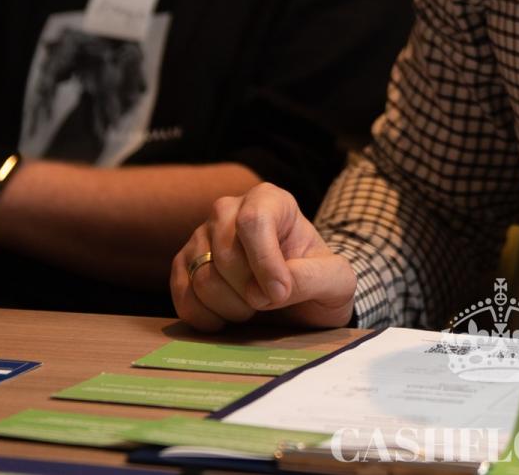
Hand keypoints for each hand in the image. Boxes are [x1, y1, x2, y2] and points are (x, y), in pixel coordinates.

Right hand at [170, 182, 357, 331]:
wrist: (297, 300)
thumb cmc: (317, 281)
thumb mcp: (337, 280)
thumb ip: (315, 278)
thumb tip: (274, 289)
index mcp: (271, 200)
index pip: (254, 220)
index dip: (264, 262)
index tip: (280, 294)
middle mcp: (229, 209)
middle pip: (225, 253)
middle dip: (251, 292)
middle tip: (270, 303)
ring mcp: (202, 236)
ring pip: (202, 277)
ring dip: (231, 308)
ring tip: (252, 309)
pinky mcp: (184, 265)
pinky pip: (182, 295)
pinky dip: (205, 317)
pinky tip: (226, 319)